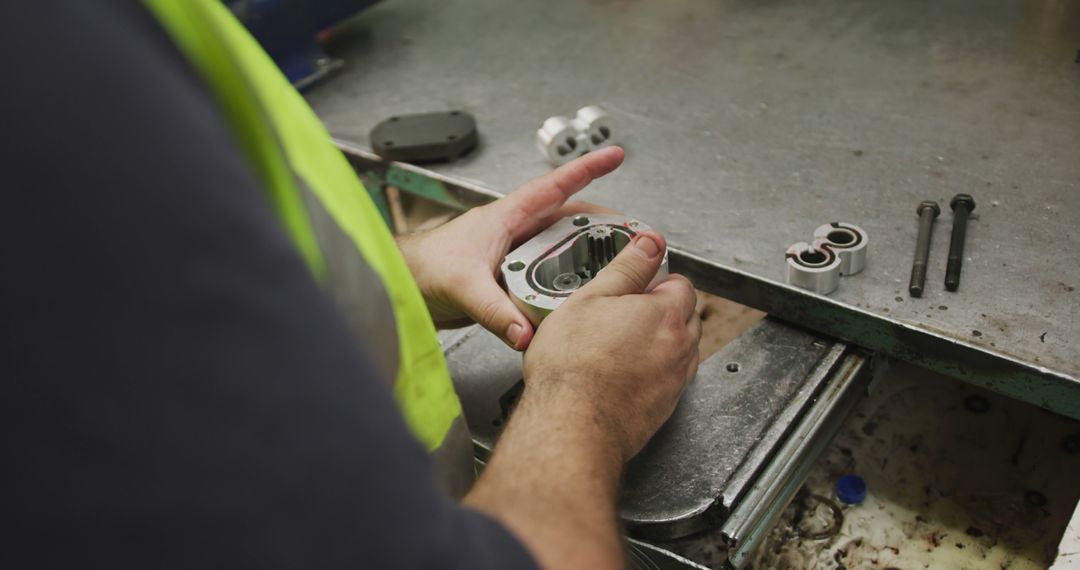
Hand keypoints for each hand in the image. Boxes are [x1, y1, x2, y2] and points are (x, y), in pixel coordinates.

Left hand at [396, 147, 624, 349]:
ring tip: (615, 262)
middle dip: (600, 221)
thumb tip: (524, 331)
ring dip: (585, 254)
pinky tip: (577, 296)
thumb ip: (495, 310)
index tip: (614, 155)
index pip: (553, 186)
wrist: (401, 286)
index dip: (586, 169)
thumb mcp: (463, 285)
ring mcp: (513, 256)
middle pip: (567, 220)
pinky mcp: (508, 280)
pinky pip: (547, 276)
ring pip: (559, 249)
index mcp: (506, 217)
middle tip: (630, 230)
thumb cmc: (422, 268)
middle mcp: (513, 233)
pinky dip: (565, 283)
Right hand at [522, 230, 701, 460]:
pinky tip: (624, 372)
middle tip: (625, 313)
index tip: (634, 287)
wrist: (572, 424)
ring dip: (661, 341)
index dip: (656, 281)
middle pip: (686, 316)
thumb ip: (627, 268)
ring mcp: (675, 380)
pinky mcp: (665, 407)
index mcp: (666, 313)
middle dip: (663, 310)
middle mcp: (680, 347)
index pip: (681, 284)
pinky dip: (655, 371)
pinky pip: (670, 379)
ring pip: (681, 349)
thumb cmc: (574, 366)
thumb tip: (650, 243)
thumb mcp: (591, 298)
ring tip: (622, 343)